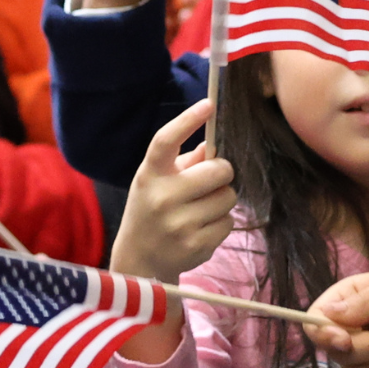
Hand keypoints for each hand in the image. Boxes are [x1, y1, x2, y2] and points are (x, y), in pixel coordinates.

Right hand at [108, 99, 233, 286]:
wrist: (140, 263)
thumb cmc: (152, 212)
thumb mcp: (157, 183)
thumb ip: (183, 162)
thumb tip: (213, 145)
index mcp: (149, 175)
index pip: (165, 141)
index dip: (187, 120)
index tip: (209, 105)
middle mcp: (162, 198)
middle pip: (218, 169)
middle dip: (222, 172)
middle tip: (212, 180)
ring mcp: (179, 224)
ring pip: (228, 197)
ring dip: (221, 199)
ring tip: (202, 209)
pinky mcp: (195, 245)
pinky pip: (228, 222)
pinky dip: (221, 223)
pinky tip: (202, 228)